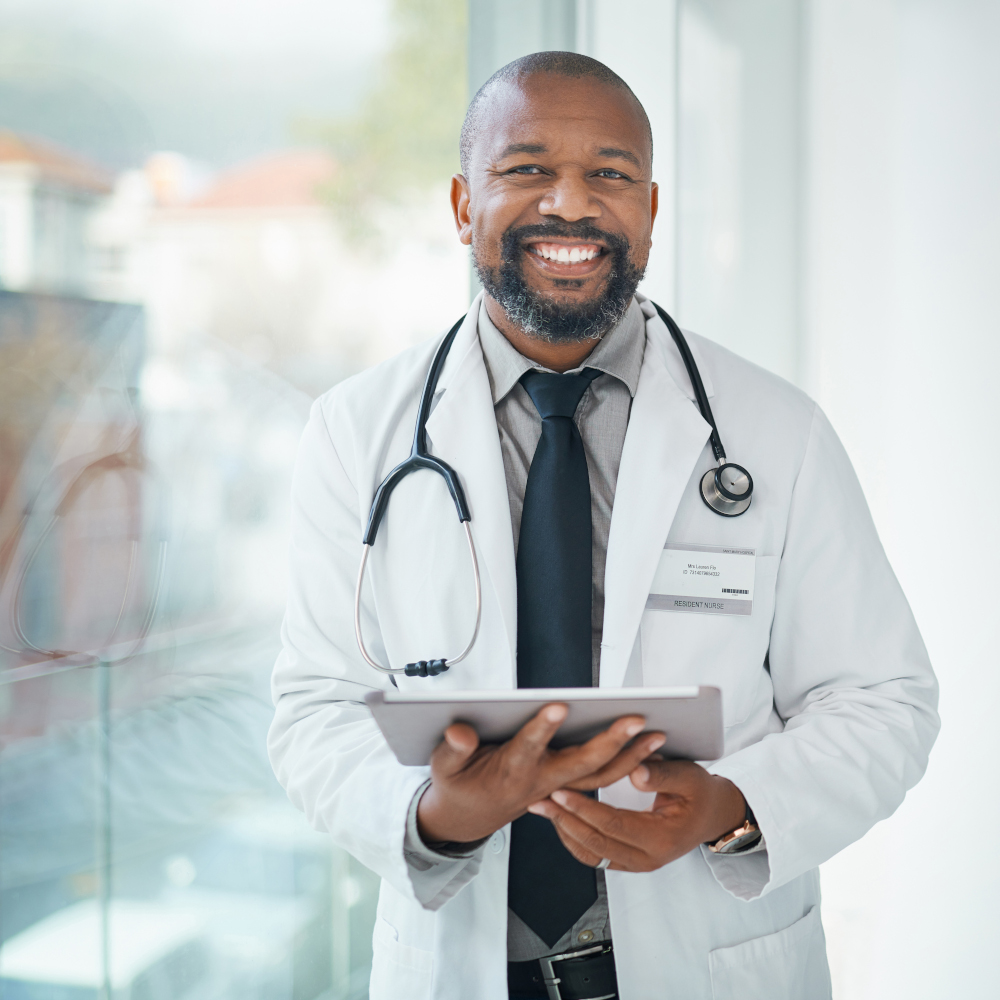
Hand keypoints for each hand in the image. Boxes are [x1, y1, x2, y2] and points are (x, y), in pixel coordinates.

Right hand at [416, 704, 665, 843]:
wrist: (469, 817)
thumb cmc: (458, 784)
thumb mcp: (443, 767)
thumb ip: (452, 748)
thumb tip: (463, 730)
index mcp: (511, 772)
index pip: (527, 748)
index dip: (542, 728)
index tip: (559, 706)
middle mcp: (541, 781)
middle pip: (581, 765)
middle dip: (610, 742)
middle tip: (636, 719)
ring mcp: (558, 787)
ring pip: (600, 776)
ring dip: (632, 757)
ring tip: (658, 733)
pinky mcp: (567, 787)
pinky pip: (602, 778)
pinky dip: (628, 765)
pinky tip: (649, 745)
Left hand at [526, 759, 745, 871]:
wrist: (714, 815)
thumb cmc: (701, 793)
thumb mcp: (689, 776)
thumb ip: (661, 774)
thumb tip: (635, 771)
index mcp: (662, 839)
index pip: (613, 825)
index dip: (584, 809)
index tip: (559, 792)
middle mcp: (648, 859)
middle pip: (596, 843)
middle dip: (563, 821)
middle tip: (539, 800)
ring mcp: (638, 864)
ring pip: (591, 854)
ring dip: (564, 831)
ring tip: (542, 808)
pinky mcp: (629, 861)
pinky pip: (595, 856)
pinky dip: (574, 839)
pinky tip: (560, 819)